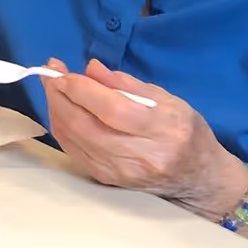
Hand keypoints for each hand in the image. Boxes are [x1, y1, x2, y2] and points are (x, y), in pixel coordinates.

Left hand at [43, 57, 247, 218]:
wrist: (197, 178)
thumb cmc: (185, 132)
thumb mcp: (168, 100)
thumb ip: (127, 83)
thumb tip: (90, 68)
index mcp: (163, 131)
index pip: (112, 109)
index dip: (81, 89)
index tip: (63, 70)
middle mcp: (140, 155)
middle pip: (84, 124)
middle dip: (59, 95)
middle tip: (51, 74)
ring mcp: (120, 171)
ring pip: (73, 137)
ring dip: (56, 108)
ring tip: (54, 87)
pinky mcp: (106, 178)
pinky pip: (72, 148)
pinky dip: (61, 125)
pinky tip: (61, 109)